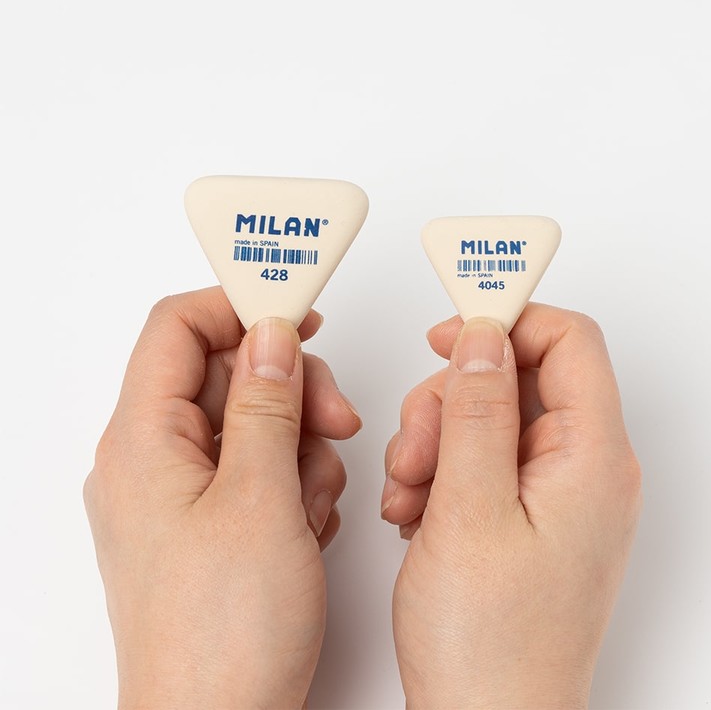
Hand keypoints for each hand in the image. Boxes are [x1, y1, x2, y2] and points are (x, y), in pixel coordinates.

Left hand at [84, 288, 360, 709]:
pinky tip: (305, 525)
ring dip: (299, 446)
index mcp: (144, 440)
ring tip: (313, 500)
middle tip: (335, 420)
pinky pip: (257, 468)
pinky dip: (292, 483)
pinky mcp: (210, 522)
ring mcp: (183, 493)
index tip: (300, 313)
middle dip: (290, 389)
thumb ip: (268, 403)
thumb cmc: (225, 633)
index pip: (179, 328)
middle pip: (228, 374)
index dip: (240, 308)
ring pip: (253, 422)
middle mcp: (154, 460)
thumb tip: (273, 334)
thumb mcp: (260, 498)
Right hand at [382, 306, 640, 707]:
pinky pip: (478, 458)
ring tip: (408, 494)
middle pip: (515, 377)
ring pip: (486, 416)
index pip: (567, 340)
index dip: (507, 322)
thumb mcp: (469, 508)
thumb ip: (477, 410)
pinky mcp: (523, 514)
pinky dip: (438, 471)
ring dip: (434, 441)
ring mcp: (552, 493)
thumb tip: (484, 337)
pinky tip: (416, 511)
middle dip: (450, 400)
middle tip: (415, 450)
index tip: (447, 332)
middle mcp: (583, 469)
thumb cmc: (489, 643)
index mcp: (592, 458)